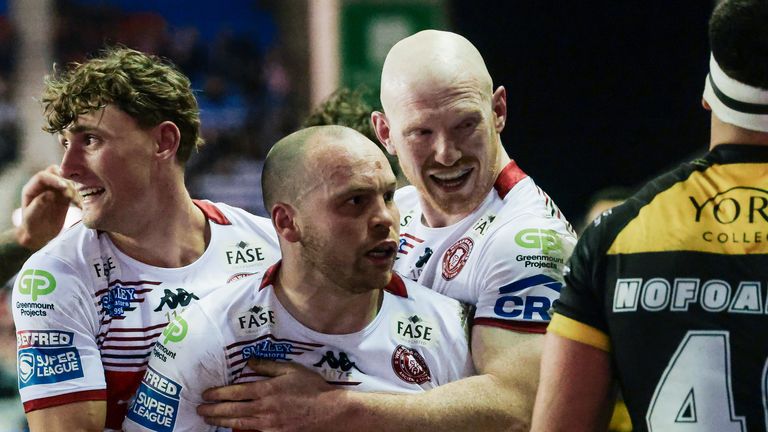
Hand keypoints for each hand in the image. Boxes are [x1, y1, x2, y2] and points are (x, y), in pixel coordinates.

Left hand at [16, 165, 76, 249]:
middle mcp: (43, 186)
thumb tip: (50, 193)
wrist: (39, 234)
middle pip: (56, 173)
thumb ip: (39, 203)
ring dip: (73, 190)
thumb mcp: (32, 216)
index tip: (64, 187)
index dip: (54, 179)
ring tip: (76, 203)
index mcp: (32, 188)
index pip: (43, 176)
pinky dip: (78, 197)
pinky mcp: (64, 197)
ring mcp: (55, 190)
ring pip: (67, 181)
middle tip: (70, 194)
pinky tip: (80, 206)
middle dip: (65, 181)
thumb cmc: (32, 226)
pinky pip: (73, 191)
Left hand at [197, 358, 337, 431]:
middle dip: (213, 410)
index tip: (206, 393)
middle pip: (232, 409)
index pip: (235, 392)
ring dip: (221, 421)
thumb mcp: (291, 370)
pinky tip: (231, 428)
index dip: (218, 393)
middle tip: (199, 409)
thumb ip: (268, 366)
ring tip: (209, 419)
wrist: (329, 411)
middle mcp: (263, 408)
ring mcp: (268, 424)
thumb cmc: (311, 388)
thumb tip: (249, 363)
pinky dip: (238, 430)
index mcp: (266, 390)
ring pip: (238, 423)